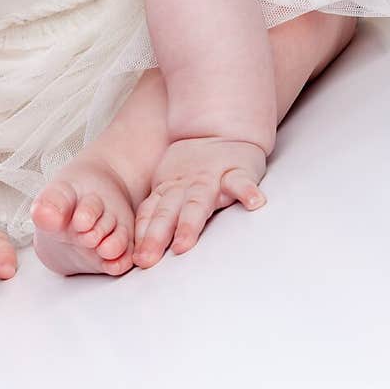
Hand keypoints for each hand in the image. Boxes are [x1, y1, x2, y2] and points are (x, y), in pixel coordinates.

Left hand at [133, 137, 267, 267]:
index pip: (151, 212)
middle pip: (168, 211)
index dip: (142, 234)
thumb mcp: (170, 183)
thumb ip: (156, 211)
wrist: (221, 129)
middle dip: (156, 235)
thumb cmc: (194, 167)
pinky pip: (242, 183)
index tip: (135, 259)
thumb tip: (138, 249)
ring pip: (198, 202)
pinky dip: (247, 192)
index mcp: (169, 189)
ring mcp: (212, 178)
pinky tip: (254, 203)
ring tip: (183, 243)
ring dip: (189, 223)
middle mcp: (186, 186)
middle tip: (146, 259)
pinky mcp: (238, 171)